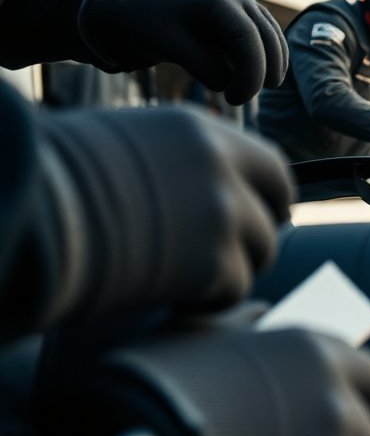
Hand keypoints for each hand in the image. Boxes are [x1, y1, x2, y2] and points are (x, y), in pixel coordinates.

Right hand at [39, 105, 293, 316]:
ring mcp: (221, 218)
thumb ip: (177, 160)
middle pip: (271, 218)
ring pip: (258, 256)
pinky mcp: (212, 266)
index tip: (264, 214)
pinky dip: (210, 301)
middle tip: (227, 258)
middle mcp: (221, 171)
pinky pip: (235, 291)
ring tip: (183, 278)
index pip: (272, 166)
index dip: (271, 196)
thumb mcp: (125, 144)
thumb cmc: (55, 179)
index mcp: (200, 134)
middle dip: (254, 241)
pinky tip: (174, 298)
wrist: (31, 213)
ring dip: (229, 272)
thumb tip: (200, 180)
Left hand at [80, 0, 286, 105]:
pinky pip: (264, 29)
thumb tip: (229, 83)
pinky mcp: (239, 6)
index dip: (250, 72)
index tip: (234, 98)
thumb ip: (204, 66)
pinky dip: (268, 52)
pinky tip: (264, 73)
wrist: (131, 5)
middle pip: (266, 34)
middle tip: (244, 97)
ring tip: (262, 86)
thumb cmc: (145, 23)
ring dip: (273, 61)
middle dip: (264, 70)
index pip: (247, 37)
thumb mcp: (170, 47)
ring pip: (270, 31)